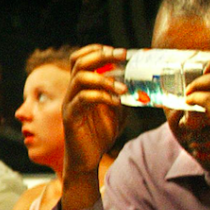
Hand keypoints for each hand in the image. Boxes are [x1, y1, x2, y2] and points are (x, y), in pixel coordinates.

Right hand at [62, 45, 128, 175]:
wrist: (87, 160)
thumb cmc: (99, 135)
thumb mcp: (116, 111)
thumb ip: (121, 95)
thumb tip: (140, 83)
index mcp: (81, 88)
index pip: (80, 58)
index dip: (97, 50)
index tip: (118, 52)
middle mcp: (72, 92)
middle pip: (79, 62)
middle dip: (102, 55)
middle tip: (122, 56)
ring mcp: (69, 103)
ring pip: (80, 78)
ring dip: (105, 78)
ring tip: (123, 87)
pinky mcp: (70, 117)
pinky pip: (83, 99)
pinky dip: (101, 96)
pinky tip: (115, 102)